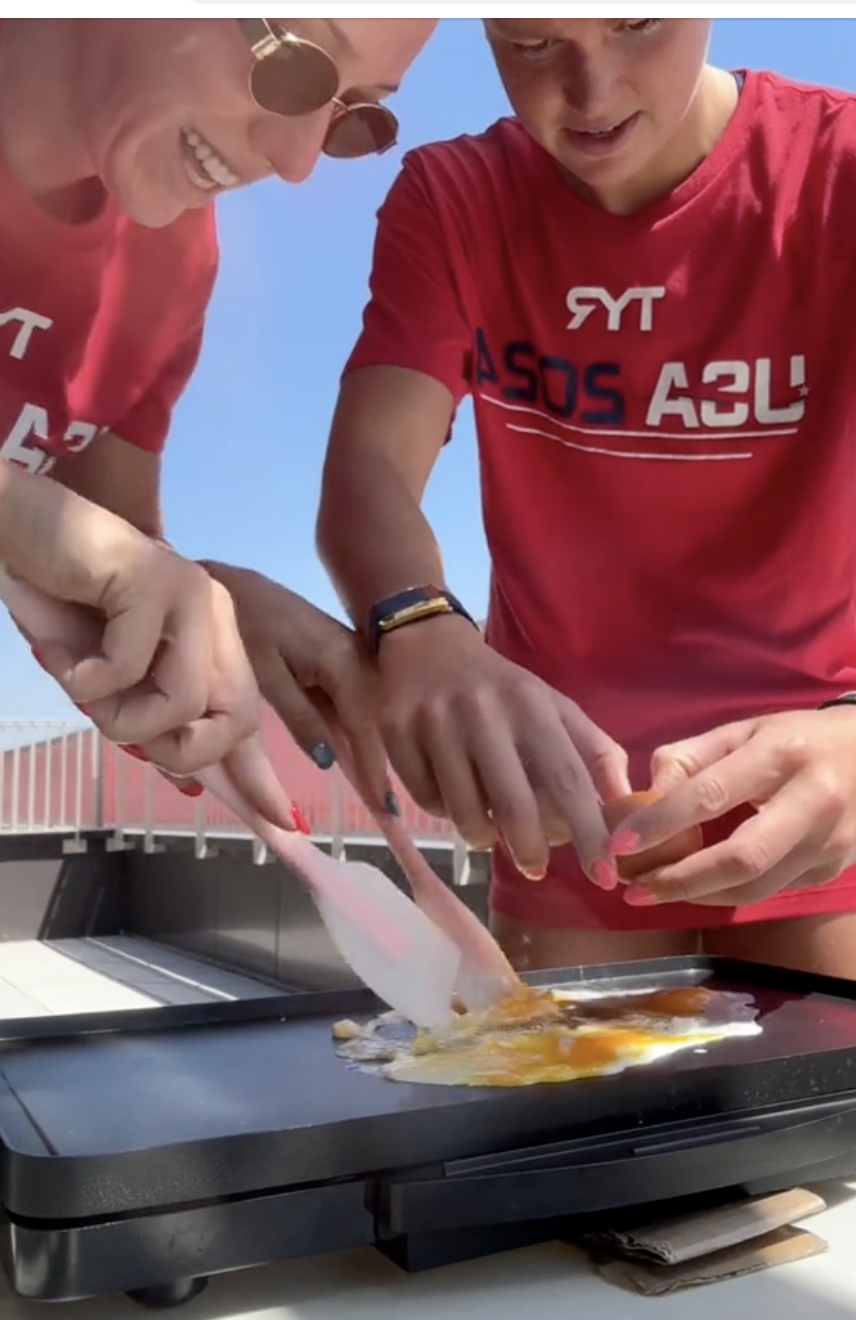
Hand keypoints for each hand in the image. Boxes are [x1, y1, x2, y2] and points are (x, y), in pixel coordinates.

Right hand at [0, 474, 289, 827]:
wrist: (16, 530)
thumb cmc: (57, 603)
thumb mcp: (106, 683)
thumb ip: (148, 724)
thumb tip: (192, 783)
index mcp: (209, 642)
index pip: (246, 720)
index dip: (261, 779)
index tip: (286, 827)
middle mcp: (214, 617)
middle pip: (237, 719)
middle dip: (181, 750)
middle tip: (124, 732)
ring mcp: (192, 594)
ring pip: (186, 702)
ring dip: (121, 715)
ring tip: (83, 684)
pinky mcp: (156, 577)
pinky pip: (131, 666)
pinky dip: (87, 677)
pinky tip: (65, 653)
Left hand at [202, 563, 390, 810]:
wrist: (239, 584)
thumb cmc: (248, 624)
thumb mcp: (268, 674)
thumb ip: (302, 717)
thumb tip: (332, 762)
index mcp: (344, 663)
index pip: (368, 727)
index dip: (375, 770)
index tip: (385, 809)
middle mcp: (361, 662)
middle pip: (380, 724)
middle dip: (384, 769)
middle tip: (391, 816)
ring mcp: (357, 661)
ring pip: (373, 717)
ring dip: (376, 755)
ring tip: (384, 800)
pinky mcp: (347, 663)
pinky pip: (360, 705)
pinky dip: (362, 736)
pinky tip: (363, 765)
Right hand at [377, 614, 631, 882]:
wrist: (427, 645)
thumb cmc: (501, 689)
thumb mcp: (553, 707)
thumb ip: (594, 753)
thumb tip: (625, 811)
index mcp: (530, 704)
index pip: (566, 778)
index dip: (588, 832)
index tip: (604, 876)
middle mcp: (482, 711)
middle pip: (512, 805)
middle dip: (530, 850)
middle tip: (536, 868)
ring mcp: (434, 721)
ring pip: (463, 812)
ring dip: (482, 835)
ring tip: (489, 827)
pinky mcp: (395, 732)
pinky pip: (426, 801)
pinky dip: (444, 812)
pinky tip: (452, 792)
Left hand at [609, 708, 855, 906]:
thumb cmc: (798, 740)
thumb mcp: (745, 730)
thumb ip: (690, 758)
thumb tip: (645, 797)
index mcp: (782, 755)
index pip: (712, 794)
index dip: (662, 822)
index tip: (620, 842)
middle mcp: (812, 802)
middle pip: (741, 859)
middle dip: (680, 880)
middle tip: (633, 887)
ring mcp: (829, 843)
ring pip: (755, 888)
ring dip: (697, 896)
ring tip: (652, 891)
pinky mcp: (833, 871)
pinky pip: (770, 892)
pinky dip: (725, 894)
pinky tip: (695, 887)